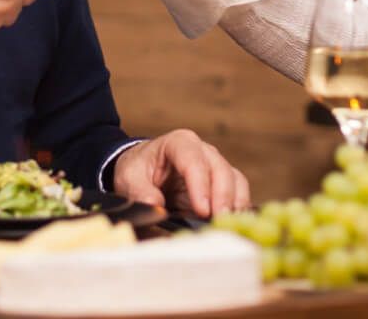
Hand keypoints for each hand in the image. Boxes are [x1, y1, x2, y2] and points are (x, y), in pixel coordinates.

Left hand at [111, 129, 250, 217]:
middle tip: (218, 221)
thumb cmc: (138, 170)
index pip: (194, 161)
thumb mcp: (129, 178)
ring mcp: (215, 165)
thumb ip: (140, 191)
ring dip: (233, 203)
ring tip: (226, 225)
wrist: (143, 169)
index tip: (202, 210)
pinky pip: (237, 191)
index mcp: (179, 143)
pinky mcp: (221, 181)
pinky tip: (231, 224)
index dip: (200, 185)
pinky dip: (237, 208)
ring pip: (234, 179)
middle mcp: (203, 150)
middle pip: (220, 169)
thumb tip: (155, 206)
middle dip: (222, 196)